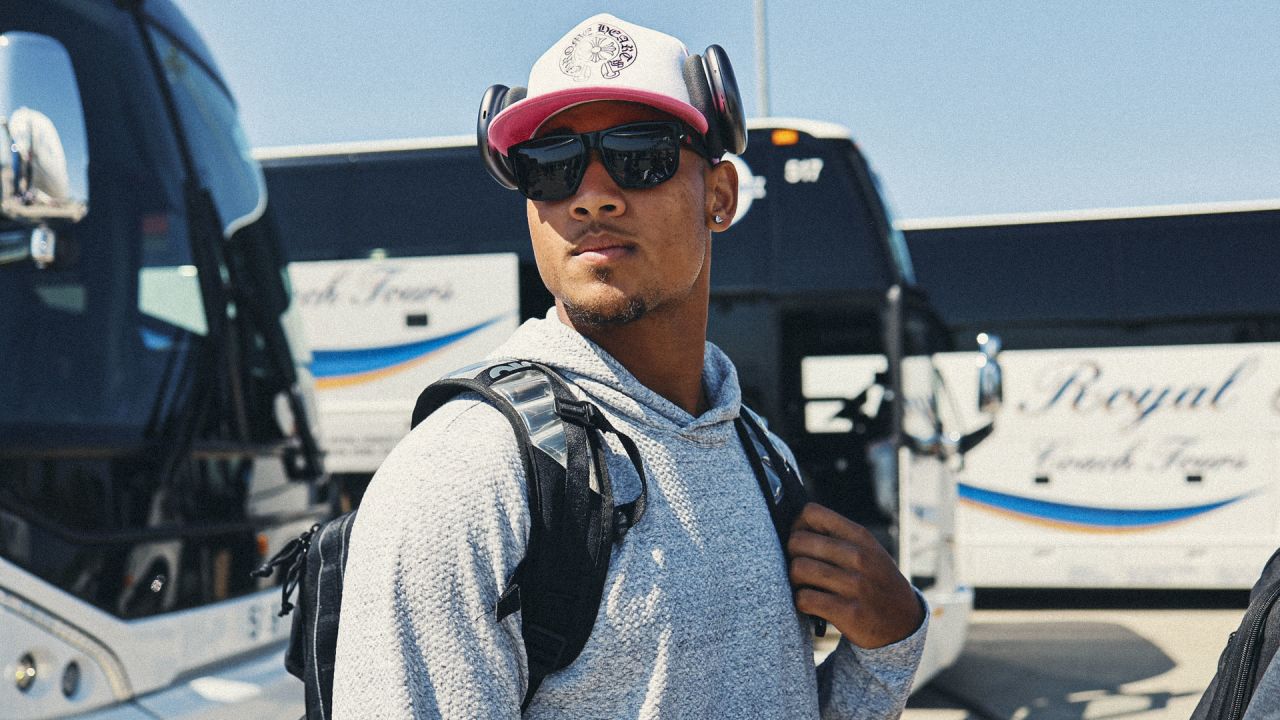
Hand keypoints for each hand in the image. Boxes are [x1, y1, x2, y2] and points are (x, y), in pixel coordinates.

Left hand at [786, 503, 923, 648]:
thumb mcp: (868, 551)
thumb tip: (794, 526)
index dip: (797, 526)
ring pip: (798, 569)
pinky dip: (801, 602)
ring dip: (794, 579)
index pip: (812, 513)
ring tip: (804, 585)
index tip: (802, 541)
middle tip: (800, 567)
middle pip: (798, 541)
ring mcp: (855, 585)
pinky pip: (804, 599)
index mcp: (861, 537)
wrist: (904, 623)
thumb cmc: (875, 582)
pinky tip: (811, 603)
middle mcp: (859, 557)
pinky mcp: (849, 613)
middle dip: (792, 555)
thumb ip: (838, 536)